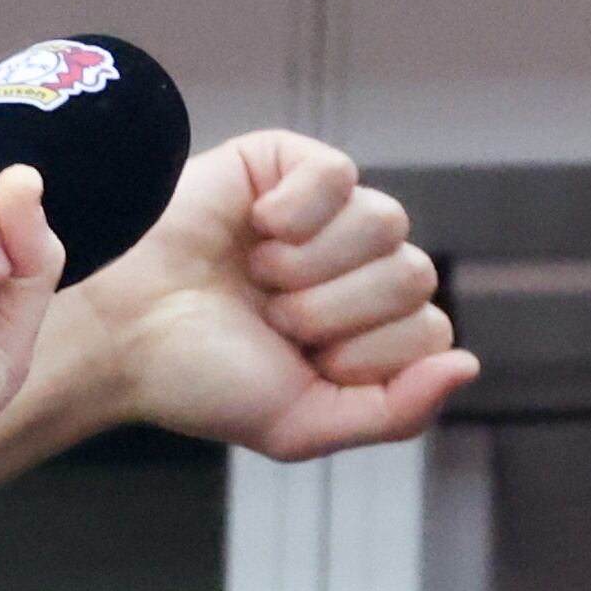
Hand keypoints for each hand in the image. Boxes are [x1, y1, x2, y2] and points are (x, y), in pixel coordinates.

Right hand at [70, 132, 476, 461]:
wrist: (123, 331)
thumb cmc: (205, 380)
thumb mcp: (306, 425)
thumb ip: (398, 411)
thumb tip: (468, 364)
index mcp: (373, 331)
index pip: (431, 332)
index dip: (366, 353)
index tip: (302, 360)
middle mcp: (360, 270)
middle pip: (415, 274)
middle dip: (335, 310)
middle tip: (273, 317)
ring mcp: (328, 215)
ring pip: (385, 222)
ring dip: (312, 264)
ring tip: (259, 277)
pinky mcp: (288, 165)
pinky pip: (339, 173)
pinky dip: (297, 209)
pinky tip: (257, 228)